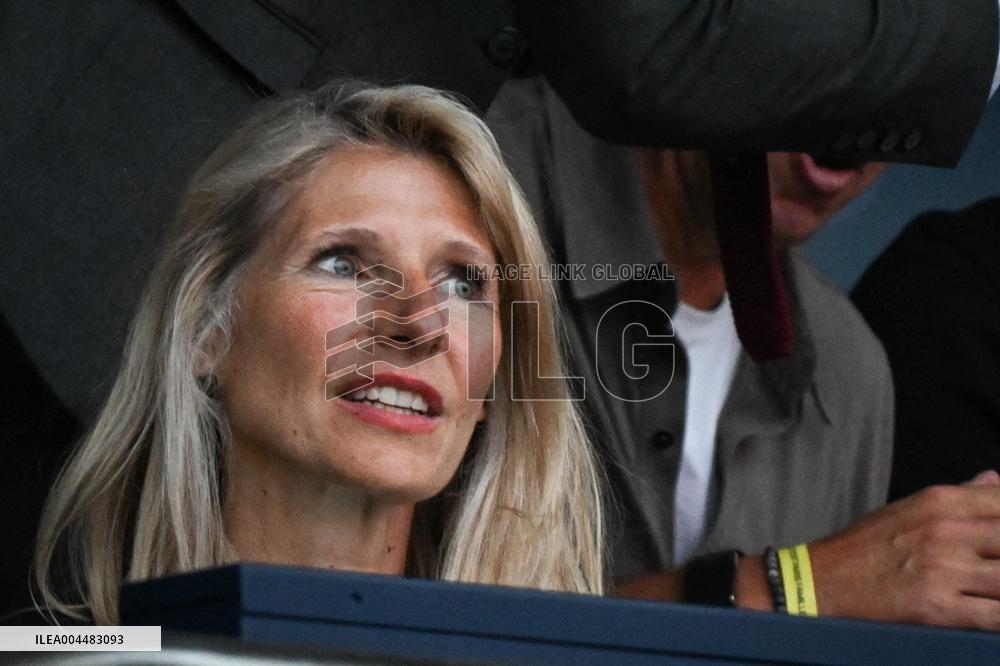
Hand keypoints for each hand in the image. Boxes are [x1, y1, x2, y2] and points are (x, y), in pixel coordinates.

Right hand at [809, 471, 999, 629]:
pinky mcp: (939, 607)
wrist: (820, 580)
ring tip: (992, 587)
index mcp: (940, 502)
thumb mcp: (908, 508)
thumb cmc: (863, 547)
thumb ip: (958, 496)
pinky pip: (996, 617)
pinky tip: (993, 612)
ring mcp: (945, 569)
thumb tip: (993, 481)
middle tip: (994, 564)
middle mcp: (947, 530)